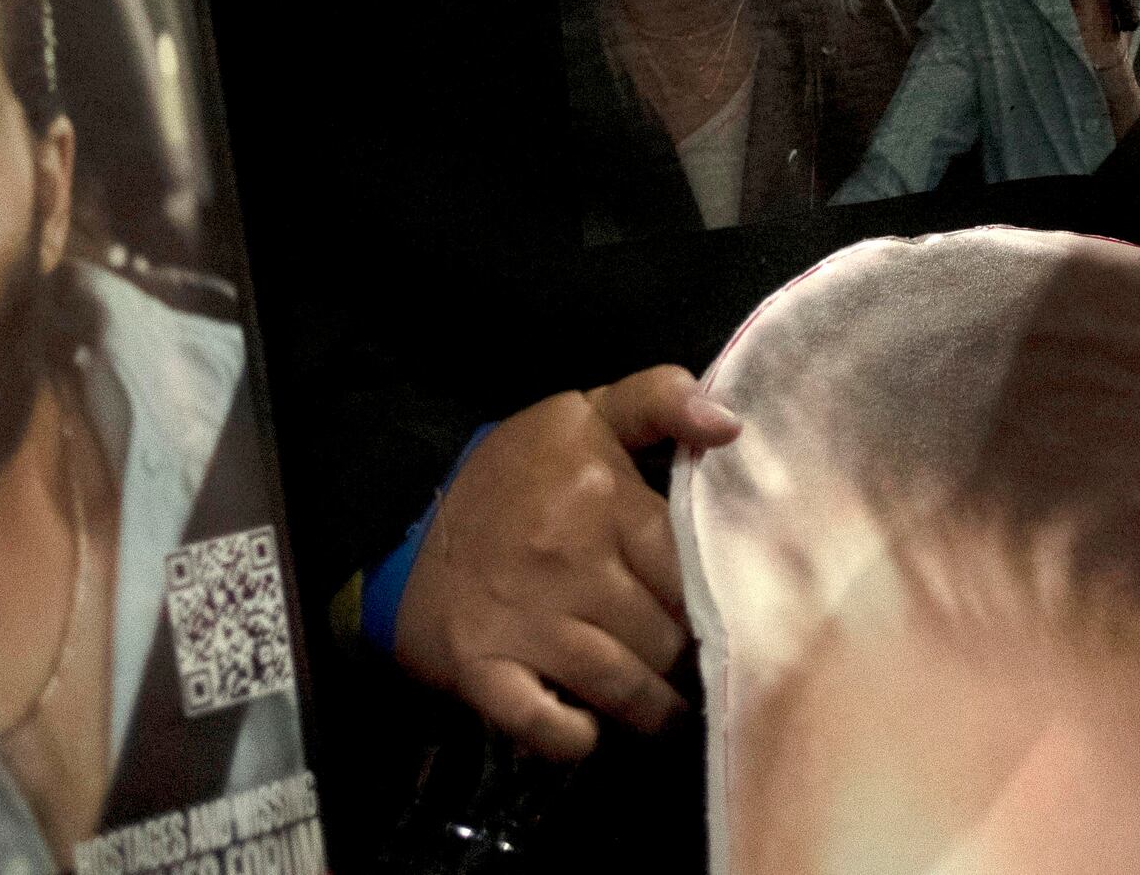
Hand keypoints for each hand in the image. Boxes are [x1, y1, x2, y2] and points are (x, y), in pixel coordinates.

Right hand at [391, 369, 741, 761]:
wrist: (405, 513)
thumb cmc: (516, 471)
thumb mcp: (586, 415)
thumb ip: (661, 402)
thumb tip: (730, 423)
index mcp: (603, 496)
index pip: (692, 567)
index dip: (722, 597)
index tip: (735, 613)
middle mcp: (568, 561)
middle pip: (666, 634)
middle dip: (691, 657)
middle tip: (703, 667)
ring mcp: (524, 620)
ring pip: (622, 684)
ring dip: (655, 711)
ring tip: (671, 713)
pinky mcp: (483, 669)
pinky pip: (544, 724)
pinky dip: (576, 738)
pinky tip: (593, 731)